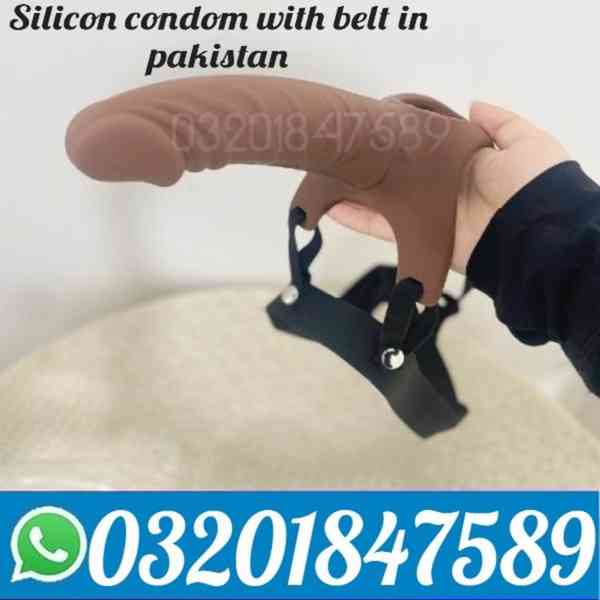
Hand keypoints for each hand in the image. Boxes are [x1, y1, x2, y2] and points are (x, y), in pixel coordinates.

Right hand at [327, 101, 570, 272]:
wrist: (531, 235)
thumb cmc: (526, 183)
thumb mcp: (524, 142)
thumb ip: (500, 123)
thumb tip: (472, 105)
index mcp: (465, 166)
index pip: (426, 150)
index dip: (402, 141)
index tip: (377, 129)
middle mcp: (443, 191)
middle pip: (400, 178)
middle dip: (373, 168)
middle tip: (343, 153)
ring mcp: (430, 217)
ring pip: (386, 204)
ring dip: (357, 194)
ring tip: (327, 179)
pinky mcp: (420, 240)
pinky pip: (384, 229)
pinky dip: (359, 220)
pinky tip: (333, 208)